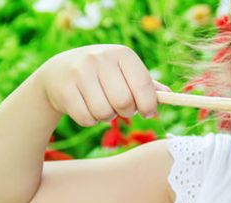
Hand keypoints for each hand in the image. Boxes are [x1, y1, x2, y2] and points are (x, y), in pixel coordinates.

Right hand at [35, 44, 168, 126]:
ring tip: (103, 106)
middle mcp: (100, 59)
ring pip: (104, 113)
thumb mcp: (125, 73)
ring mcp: (80, 72)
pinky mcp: (64, 89)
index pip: (143, 84)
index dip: (149, 105)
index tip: (148, 112)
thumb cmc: (104, 75)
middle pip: (124, 102)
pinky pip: (86, 119)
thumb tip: (170, 95)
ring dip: (107, 117)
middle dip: (126, 112)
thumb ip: (147, 85)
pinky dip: (91, 121)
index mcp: (123, 54)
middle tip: (121, 108)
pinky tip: (87, 108)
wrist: (59, 71)